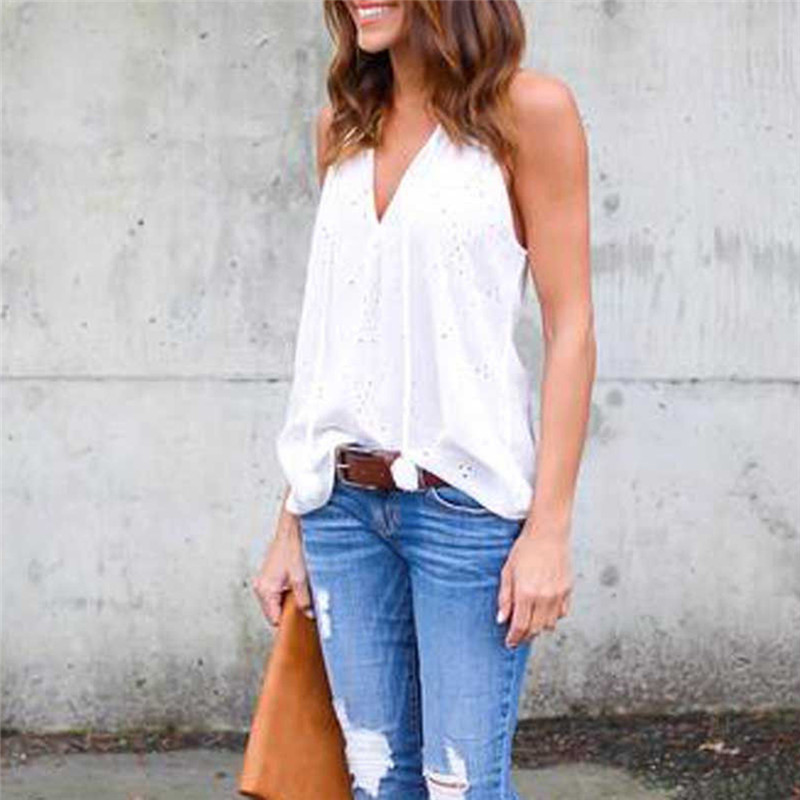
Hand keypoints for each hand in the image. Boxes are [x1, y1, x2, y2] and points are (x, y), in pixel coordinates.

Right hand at [251, 507, 314, 627]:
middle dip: (292, 611)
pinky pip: (281, 590)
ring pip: (279, 600)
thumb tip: (309, 614)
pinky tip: (303, 585)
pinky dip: (291, 591)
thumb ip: (304, 600)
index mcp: (265, 590)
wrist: (293, 526)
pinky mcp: (272, 572)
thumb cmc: (293, 547)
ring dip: (292, 600)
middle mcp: (262, 586)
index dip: (289, 623)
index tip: (302, 625)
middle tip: (308, 610)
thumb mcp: (301, 578)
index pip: (274, 620)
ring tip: (306, 595)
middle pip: (276, 610)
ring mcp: (266, 579)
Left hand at [496, 513, 572, 647]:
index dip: (514, 638)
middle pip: (536, 629)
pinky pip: (562, 613)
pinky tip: (544, 610)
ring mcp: (558, 595)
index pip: (520, 626)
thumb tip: (502, 619)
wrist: (548, 533)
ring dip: (539, 627)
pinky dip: (552, 617)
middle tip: (518, 636)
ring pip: (550, 624)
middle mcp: (544, 597)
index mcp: (526, 592)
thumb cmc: (526, 549)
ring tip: (530, 622)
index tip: (510, 643)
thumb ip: (505, 598)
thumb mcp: (507, 571)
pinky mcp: (568, 590)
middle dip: (525, 636)